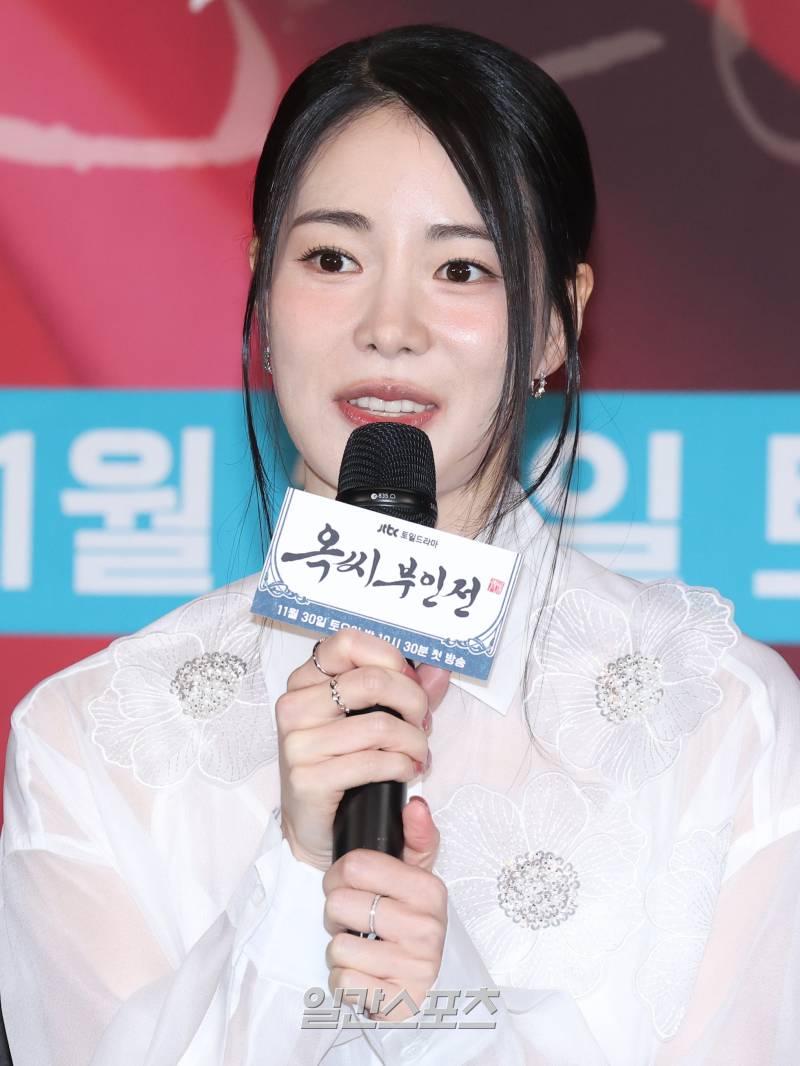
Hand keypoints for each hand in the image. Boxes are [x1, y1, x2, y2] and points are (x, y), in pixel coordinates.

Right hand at [275, 629, 449, 870]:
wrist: (316, 825)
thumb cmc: (343, 764)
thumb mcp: (372, 718)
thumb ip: (406, 690)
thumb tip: (438, 668)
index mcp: (306, 681)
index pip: (348, 642)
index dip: (391, 658)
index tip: (410, 682)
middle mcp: (295, 706)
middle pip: (372, 680)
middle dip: (413, 701)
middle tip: (422, 722)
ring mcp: (298, 743)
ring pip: (379, 726)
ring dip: (414, 742)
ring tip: (418, 753)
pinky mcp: (307, 779)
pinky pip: (372, 763)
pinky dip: (402, 767)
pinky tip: (406, 771)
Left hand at [323, 795, 446, 1019]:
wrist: (423, 984)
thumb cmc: (409, 922)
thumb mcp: (415, 876)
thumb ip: (415, 835)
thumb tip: (415, 804)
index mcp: (428, 889)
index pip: (355, 866)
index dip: (339, 875)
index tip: (349, 885)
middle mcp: (426, 927)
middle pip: (339, 905)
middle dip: (337, 915)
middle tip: (355, 921)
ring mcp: (414, 967)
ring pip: (337, 947)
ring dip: (340, 950)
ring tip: (361, 947)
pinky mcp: (398, 1002)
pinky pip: (343, 983)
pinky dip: (345, 981)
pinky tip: (364, 975)